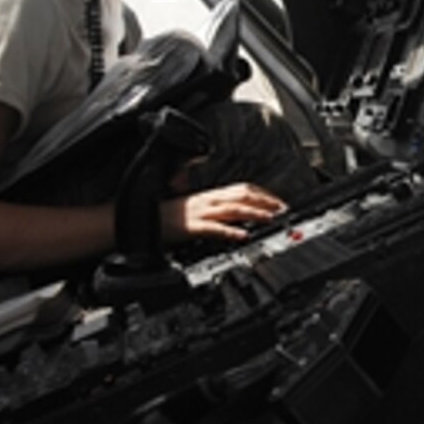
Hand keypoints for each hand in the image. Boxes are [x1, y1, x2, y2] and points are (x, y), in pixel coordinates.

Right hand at [160, 182, 285, 242]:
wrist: (142, 220)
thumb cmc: (169, 217)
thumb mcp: (197, 208)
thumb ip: (217, 210)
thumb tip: (239, 215)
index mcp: (210, 196)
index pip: (241, 188)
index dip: (262, 193)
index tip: (278, 201)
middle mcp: (207, 201)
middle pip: (241, 195)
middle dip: (264, 201)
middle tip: (281, 209)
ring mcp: (199, 213)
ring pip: (231, 209)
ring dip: (253, 212)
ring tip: (269, 218)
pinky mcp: (190, 227)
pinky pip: (213, 228)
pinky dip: (229, 231)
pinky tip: (242, 235)